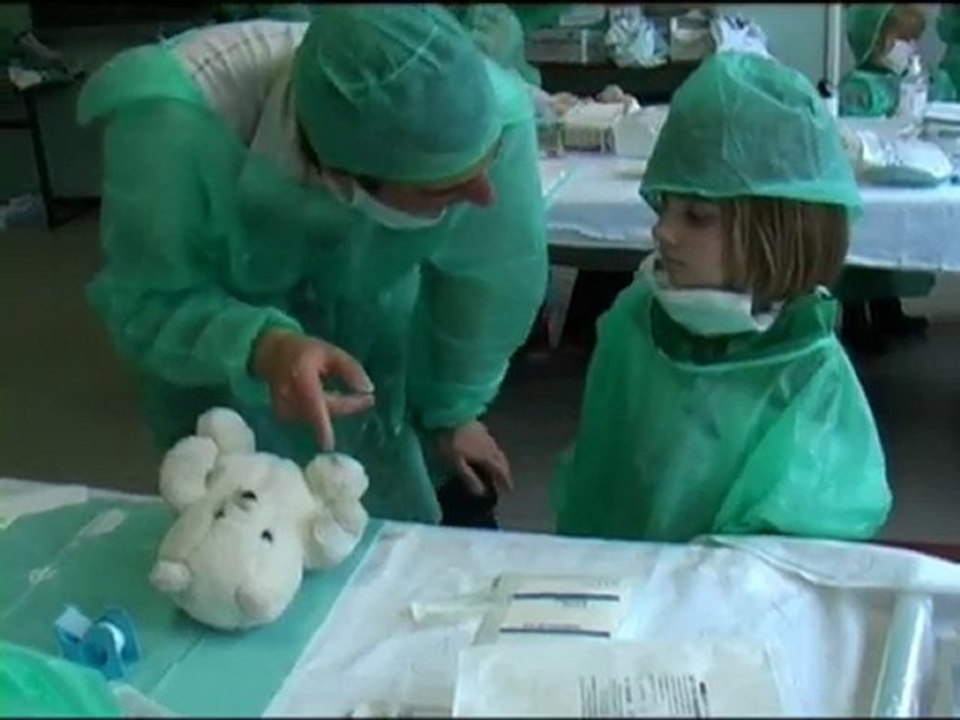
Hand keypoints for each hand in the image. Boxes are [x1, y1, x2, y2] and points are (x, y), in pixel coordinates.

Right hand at [252, 329, 374, 451]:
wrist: (271, 353)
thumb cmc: (303, 350)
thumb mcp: (330, 351)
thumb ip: (351, 369)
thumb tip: (368, 389)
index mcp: (301, 378)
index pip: (313, 405)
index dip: (321, 426)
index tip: (329, 446)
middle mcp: (289, 397)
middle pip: (324, 412)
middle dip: (348, 407)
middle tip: (367, 398)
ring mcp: (284, 409)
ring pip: (319, 417)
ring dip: (338, 409)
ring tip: (349, 396)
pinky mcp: (284, 416)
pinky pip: (311, 418)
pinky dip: (324, 412)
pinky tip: (328, 398)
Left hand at [434, 420, 511, 496]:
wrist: (447, 412)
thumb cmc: (450, 441)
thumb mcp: (456, 463)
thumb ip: (469, 477)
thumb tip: (482, 493)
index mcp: (486, 456)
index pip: (500, 470)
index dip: (505, 480)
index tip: (509, 489)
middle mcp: (490, 445)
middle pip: (501, 459)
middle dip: (504, 469)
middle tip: (505, 478)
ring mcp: (485, 433)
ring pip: (496, 449)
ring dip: (498, 458)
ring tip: (496, 465)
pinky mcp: (478, 425)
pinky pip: (490, 440)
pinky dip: (491, 448)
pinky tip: (485, 447)